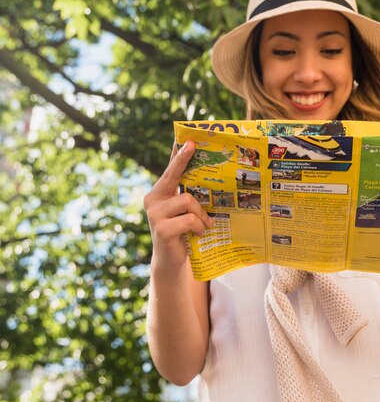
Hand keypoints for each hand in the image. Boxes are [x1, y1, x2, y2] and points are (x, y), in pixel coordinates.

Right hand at [143, 140, 212, 272]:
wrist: (171, 260)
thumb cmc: (181, 231)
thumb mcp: (184, 211)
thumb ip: (188, 194)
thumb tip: (206, 174)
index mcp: (158, 193)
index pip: (170, 170)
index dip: (178, 155)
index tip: (187, 140)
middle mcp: (152, 200)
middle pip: (172, 176)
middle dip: (182, 160)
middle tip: (193, 146)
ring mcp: (154, 215)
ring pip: (187, 200)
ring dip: (201, 214)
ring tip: (205, 225)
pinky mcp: (161, 229)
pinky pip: (189, 219)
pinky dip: (199, 226)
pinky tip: (199, 233)